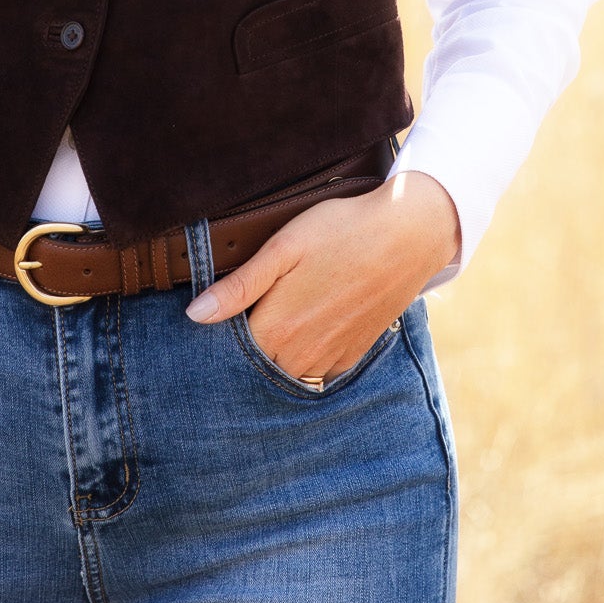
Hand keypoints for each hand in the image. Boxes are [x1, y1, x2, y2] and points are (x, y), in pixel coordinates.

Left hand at [184, 170, 460, 383]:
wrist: (409, 236)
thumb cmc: (341, 232)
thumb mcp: (282, 248)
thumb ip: (239, 287)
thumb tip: (194, 316)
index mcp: (275, 329)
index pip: (228, 352)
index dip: (218, 335)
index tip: (214, 317)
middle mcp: (300, 356)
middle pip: (256, 364)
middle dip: (246, 347)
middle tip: (250, 310)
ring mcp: (329, 360)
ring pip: (287, 371)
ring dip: (276, 354)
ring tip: (280, 315)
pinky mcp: (352, 356)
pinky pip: (318, 370)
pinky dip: (306, 356)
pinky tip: (309, 326)